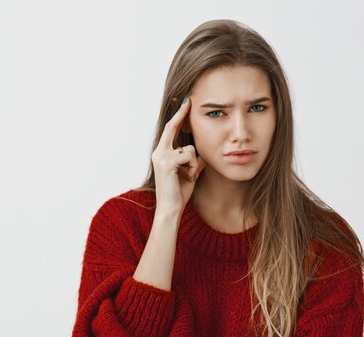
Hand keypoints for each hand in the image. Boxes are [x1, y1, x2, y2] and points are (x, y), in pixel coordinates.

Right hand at [151, 96, 205, 215]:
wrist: (170, 209)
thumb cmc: (179, 193)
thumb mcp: (190, 172)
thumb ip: (195, 160)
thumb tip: (204, 151)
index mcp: (162, 153)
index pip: (170, 131)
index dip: (178, 117)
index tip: (184, 103)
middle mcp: (159, 152)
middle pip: (171, 127)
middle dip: (181, 114)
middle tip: (188, 100)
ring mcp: (161, 156)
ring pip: (188, 148)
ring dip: (195, 163)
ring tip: (189, 176)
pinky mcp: (166, 162)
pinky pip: (189, 156)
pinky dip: (194, 168)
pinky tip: (188, 178)